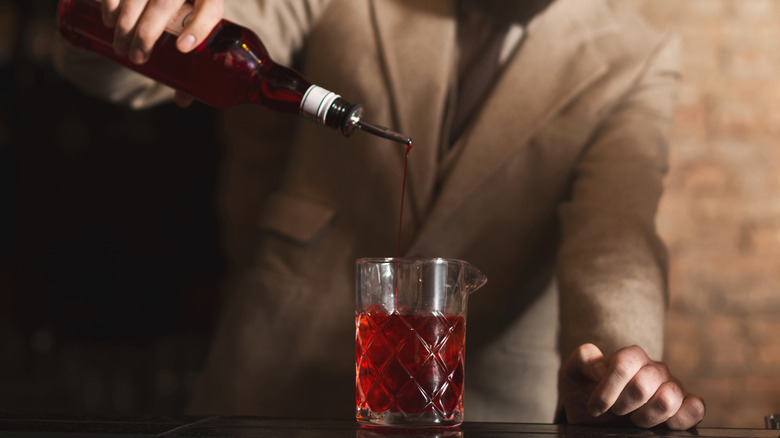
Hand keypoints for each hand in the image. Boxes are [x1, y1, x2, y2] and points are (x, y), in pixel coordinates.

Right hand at [99, 0, 223, 63]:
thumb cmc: (184, 14)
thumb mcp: (192, 31)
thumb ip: (187, 61)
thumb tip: (183, 100)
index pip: (210, 8)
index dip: (199, 27)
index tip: (183, 49)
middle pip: (166, 2)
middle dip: (148, 33)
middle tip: (137, 58)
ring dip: (127, 22)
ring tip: (121, 47)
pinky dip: (111, 2)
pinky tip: (108, 20)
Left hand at [559, 343, 704, 429]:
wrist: (597, 420)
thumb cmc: (586, 394)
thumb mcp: (573, 374)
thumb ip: (583, 359)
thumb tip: (602, 369)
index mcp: (630, 357)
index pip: (623, 365)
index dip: (607, 390)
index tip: (596, 407)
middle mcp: (655, 368)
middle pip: (642, 385)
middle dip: (622, 405)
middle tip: (615, 412)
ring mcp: (673, 387)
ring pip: (668, 398)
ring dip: (645, 416)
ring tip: (635, 420)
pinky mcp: (687, 406)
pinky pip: (695, 408)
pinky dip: (679, 419)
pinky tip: (661, 425)